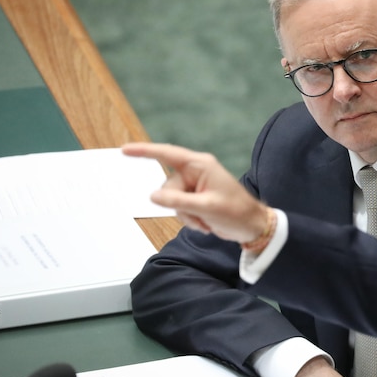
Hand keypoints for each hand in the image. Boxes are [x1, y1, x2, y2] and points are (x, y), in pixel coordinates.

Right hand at [122, 142, 267, 243]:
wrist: (251, 227)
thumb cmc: (237, 212)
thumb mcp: (207, 207)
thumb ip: (178, 201)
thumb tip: (154, 196)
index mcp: (201, 165)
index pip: (167, 154)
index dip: (144, 152)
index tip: (125, 150)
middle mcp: (196, 172)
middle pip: (168, 186)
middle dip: (179, 205)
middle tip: (201, 214)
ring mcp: (195, 186)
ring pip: (171, 200)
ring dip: (187, 215)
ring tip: (206, 219)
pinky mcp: (195, 198)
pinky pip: (179, 208)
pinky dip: (190, 218)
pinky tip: (206, 222)